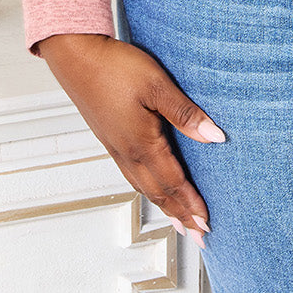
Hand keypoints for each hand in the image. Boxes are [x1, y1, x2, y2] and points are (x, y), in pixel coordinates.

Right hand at [36, 32, 223, 244]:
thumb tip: (215, 137)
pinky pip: (132, 174)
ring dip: (164, 205)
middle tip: (198, 235)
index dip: (192, 204)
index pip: (174, 182)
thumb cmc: (116, 67)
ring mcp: (116, 147)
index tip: (207, 224)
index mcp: (142, 143)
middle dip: (180, 215)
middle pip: (159, 192)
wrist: (76, 56)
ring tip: (179, 221)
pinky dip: (147, 189)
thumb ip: (186, 114)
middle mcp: (127, 152)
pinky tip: (151, 186)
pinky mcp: (109, 137)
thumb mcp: (158, 85)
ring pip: (144, 186)